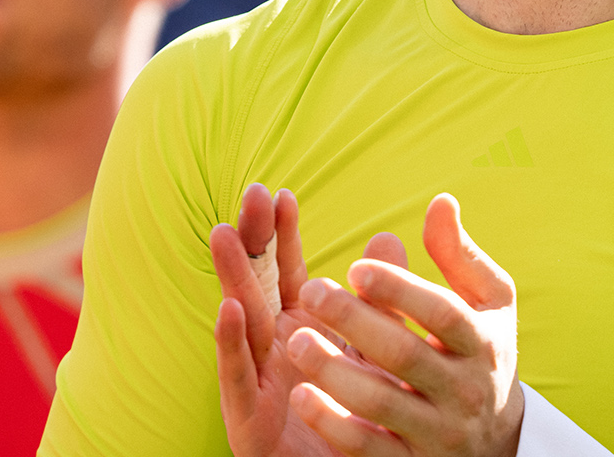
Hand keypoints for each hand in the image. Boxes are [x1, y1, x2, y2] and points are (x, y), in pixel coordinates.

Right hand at [212, 184, 407, 456]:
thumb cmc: (356, 414)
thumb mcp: (371, 349)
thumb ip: (379, 298)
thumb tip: (390, 236)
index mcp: (297, 329)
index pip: (287, 272)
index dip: (282, 234)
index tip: (281, 193)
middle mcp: (271, 349)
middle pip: (258, 284)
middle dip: (252, 240)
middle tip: (250, 194)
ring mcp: (256, 383)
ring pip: (241, 321)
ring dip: (231, 277)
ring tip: (222, 233)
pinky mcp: (248, 421)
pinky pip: (239, 378)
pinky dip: (230, 343)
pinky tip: (227, 308)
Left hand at [286, 194, 523, 456]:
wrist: (495, 442)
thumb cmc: (479, 353)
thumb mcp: (487, 306)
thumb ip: (459, 257)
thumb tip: (440, 202)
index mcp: (481, 342)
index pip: (443, 313)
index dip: (400, 289)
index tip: (356, 266)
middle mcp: (464, 389)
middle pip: (407, 356)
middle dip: (357, 323)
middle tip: (311, 290)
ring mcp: (437, 432)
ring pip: (383, 404)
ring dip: (337, 373)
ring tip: (297, 341)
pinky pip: (369, 448)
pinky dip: (334, 424)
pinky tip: (302, 397)